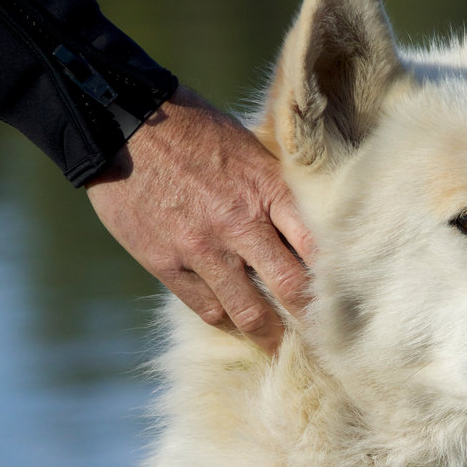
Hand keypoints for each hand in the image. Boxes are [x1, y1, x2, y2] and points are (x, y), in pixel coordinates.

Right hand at [86, 85, 310, 352]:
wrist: (120, 122)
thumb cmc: (193, 130)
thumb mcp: (249, 149)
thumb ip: (277, 190)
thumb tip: (313, 226)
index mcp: (268, 190)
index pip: (318, 249)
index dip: (336, 282)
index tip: (346, 302)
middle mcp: (240, 223)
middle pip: (291, 289)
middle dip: (311, 321)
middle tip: (323, 340)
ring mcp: (201, 247)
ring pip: (248, 312)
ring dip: (267, 333)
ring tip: (277, 344)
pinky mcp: (164, 262)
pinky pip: (206, 308)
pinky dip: (223, 316)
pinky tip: (231, 315)